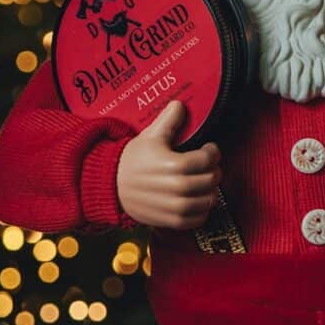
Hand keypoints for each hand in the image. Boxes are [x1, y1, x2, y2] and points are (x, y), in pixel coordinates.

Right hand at [116, 101, 221, 229]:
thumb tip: (180, 104)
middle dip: (213, 170)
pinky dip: (202, 211)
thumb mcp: (150, 136)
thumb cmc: (131, 160)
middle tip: (208, 166)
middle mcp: (177, 187)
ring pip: (208, 200)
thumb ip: (169, 120)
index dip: (213, 152)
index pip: (208, 159)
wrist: (110, 185)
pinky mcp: (171, 221)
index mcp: (174, 164)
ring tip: (203, 183)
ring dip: (210, 191)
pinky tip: (196, 200)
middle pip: (211, 179)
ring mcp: (174, 206)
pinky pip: (198, 220)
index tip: (210, 150)